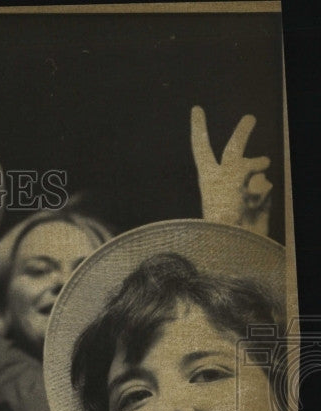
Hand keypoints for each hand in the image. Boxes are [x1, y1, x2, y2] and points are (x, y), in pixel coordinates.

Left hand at [191, 105, 272, 236]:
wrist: (234, 248)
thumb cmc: (224, 216)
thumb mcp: (228, 183)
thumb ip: (243, 166)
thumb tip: (264, 162)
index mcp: (208, 176)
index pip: (202, 146)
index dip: (200, 127)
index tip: (197, 109)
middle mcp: (224, 180)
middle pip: (234, 149)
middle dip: (242, 133)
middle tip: (250, 117)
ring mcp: (243, 189)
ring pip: (257, 166)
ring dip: (257, 166)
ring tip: (253, 179)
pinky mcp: (259, 200)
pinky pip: (266, 185)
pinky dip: (263, 192)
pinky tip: (255, 204)